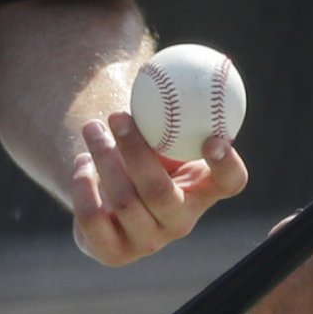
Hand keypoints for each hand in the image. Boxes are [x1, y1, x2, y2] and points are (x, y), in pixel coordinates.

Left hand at [69, 111, 248, 266]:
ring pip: (123, 201)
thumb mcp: (163, 133)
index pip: (230, 183)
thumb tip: (176, 60)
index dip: (227, 165)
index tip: (213, 137)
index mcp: (203, 190)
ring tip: (91, 128)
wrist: (106, 197)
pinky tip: (82, 164)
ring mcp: (147, 242)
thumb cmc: (144, 154)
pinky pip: (94, 220)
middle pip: (160, 192)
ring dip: (103, 158)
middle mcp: (180, 222)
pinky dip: (83, 186)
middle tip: (117, 116)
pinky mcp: (113, 253)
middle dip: (135, 151)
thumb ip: (173, 108)